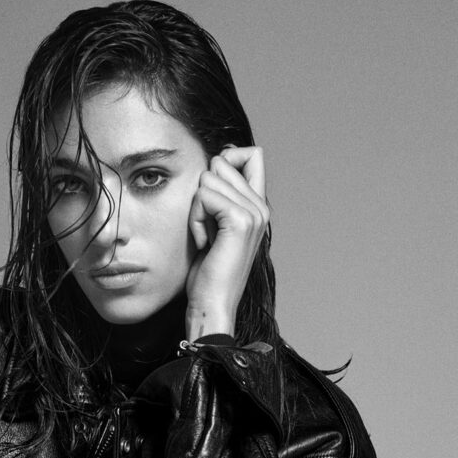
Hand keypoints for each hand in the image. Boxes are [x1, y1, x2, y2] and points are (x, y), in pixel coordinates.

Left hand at [185, 145, 268, 340]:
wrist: (212, 304)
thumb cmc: (208, 271)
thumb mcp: (215, 225)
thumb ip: (221, 194)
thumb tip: (218, 160)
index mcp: (258, 206)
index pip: (252, 153)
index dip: (227, 160)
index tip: (213, 193)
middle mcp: (261, 207)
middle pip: (221, 162)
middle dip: (203, 194)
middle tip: (208, 229)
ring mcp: (254, 213)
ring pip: (209, 179)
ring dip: (197, 209)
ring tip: (207, 238)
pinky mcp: (240, 221)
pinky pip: (204, 196)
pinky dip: (196, 219)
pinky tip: (204, 242)